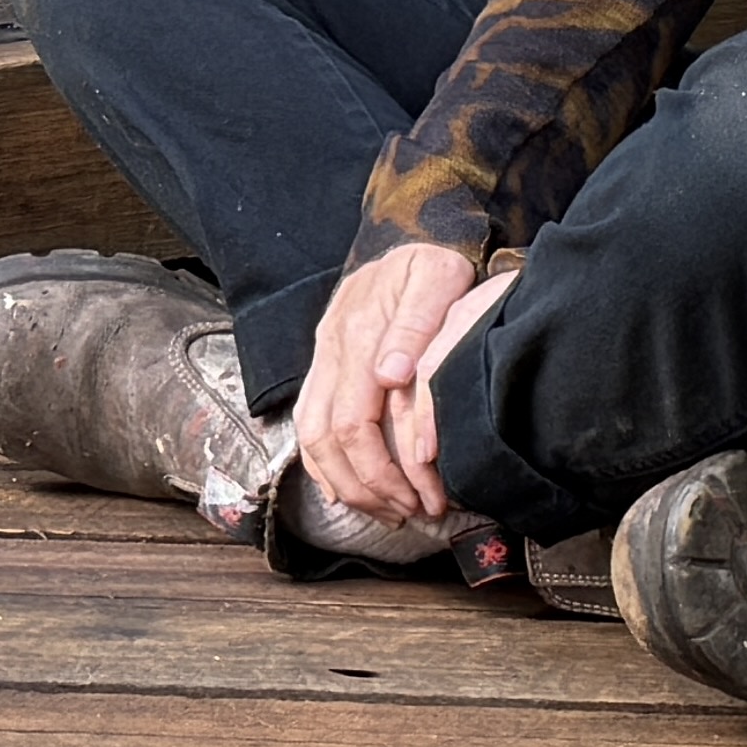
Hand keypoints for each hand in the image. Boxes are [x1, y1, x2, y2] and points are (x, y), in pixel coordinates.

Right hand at [296, 238, 510, 526]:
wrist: (413, 232)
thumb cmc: (435, 263)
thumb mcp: (439, 280)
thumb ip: (416, 326)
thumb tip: (389, 376)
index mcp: (357, 333)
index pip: (351, 422)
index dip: (380, 471)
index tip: (418, 499)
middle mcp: (330, 348)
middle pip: (325, 438)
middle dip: (365, 487)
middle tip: (408, 514)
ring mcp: (323, 356)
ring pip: (309, 435)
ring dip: (345, 482)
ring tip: (385, 510)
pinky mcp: (325, 363)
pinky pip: (307, 421)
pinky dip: (322, 463)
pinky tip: (348, 487)